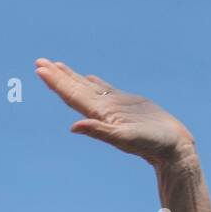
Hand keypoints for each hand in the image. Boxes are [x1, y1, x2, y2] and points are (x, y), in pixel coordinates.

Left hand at [35, 58, 196, 169]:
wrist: (172, 149)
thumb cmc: (152, 144)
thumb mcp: (124, 138)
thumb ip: (99, 132)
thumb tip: (73, 127)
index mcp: (99, 114)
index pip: (72, 95)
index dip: (56, 82)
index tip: (40, 69)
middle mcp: (103, 110)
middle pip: (74, 89)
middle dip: (56, 76)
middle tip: (39, 61)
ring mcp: (114, 106)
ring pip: (87, 88)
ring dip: (71, 77)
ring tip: (56, 66)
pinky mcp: (127, 104)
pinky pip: (106, 89)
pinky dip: (94, 83)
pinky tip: (86, 78)